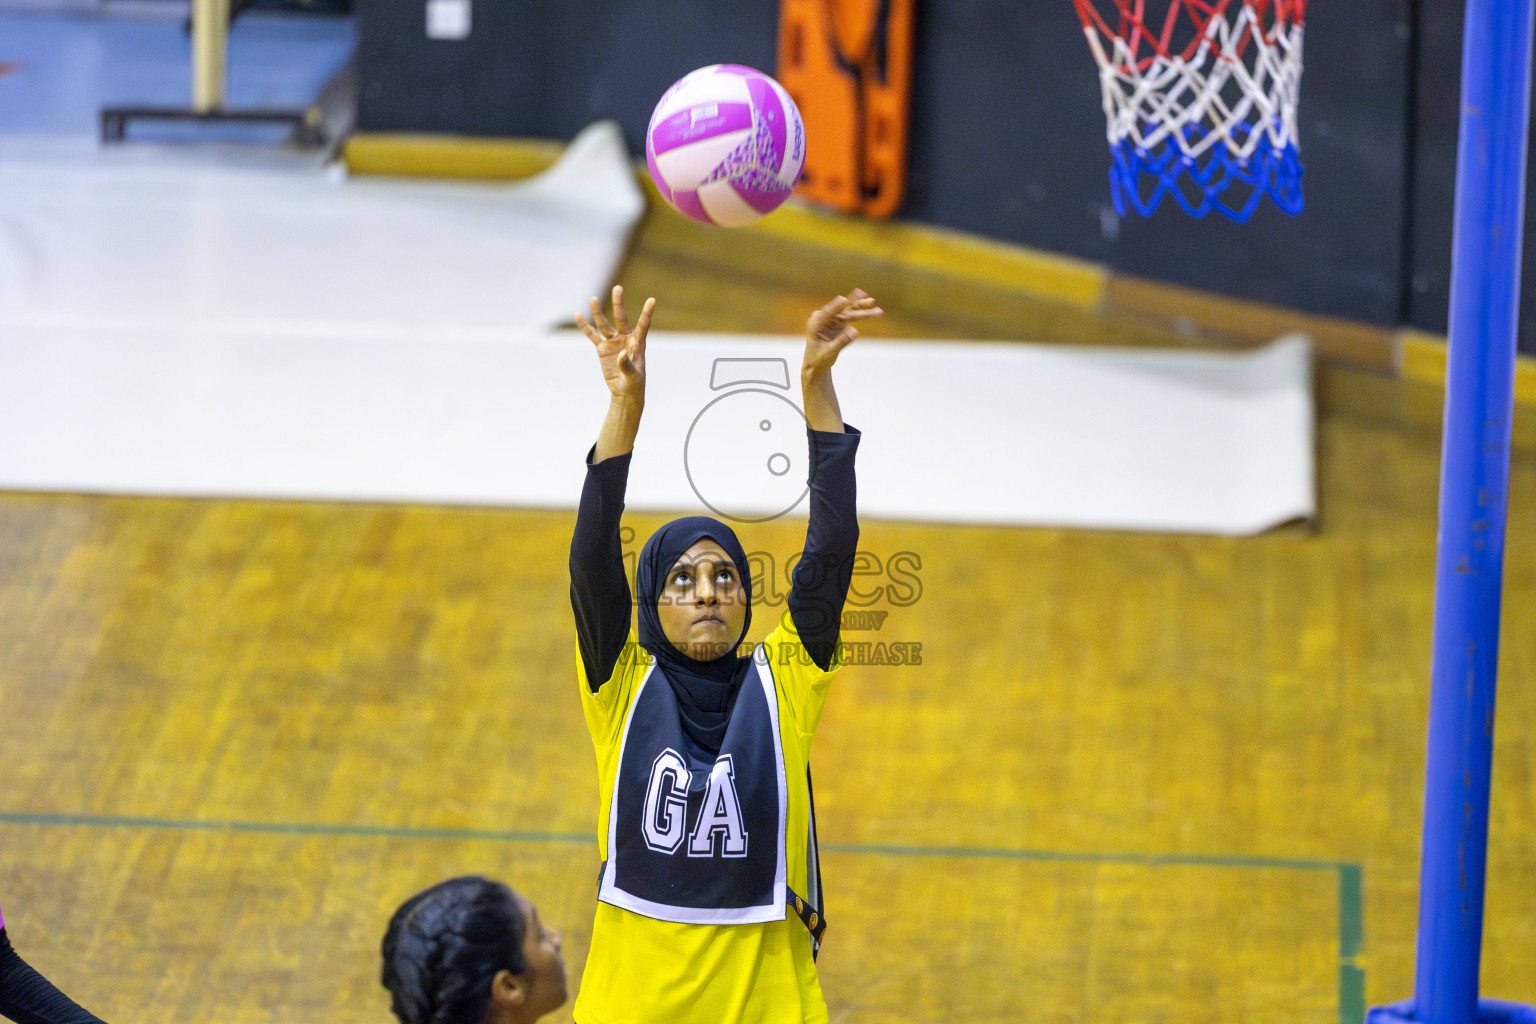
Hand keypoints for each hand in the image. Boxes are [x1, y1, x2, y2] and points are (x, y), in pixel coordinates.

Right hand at [577, 285, 654, 401]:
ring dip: (598, 312)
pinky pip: (592, 335)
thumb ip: (627, 365)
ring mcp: (613, 342)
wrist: (624, 391)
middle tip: (618, 288)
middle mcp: (626, 339)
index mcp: (638, 344)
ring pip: (604, 324)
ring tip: (593, 298)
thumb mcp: (633, 377)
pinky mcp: (602, 349)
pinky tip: (578, 315)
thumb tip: (621, 353)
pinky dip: (585, 326)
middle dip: (619, 303)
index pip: (643, 326)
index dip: (647, 313)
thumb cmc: (634, 384)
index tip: (652, 300)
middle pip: (621, 318)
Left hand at [803, 288, 880, 379]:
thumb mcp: (829, 353)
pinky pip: (851, 316)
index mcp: (815, 324)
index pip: (826, 313)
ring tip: (872, 302)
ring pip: (848, 311)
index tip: (844, 299)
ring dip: (861, 308)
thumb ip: (841, 342)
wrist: (816, 364)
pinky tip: (870, 307)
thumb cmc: (818, 359)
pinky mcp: (839, 323)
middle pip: (840, 310)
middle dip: (853, 304)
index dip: (836, 306)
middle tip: (863, 297)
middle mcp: (824, 319)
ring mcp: (832, 320)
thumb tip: (855, 331)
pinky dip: (861, 313)